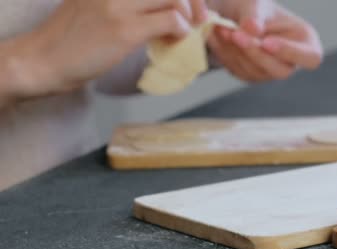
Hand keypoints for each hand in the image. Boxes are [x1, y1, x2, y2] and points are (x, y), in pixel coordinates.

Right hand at [2, 0, 206, 100]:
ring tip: (185, 32)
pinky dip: (181, 30)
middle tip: (197, 19)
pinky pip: (170, 20)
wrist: (42, 59)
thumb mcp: (97, 5)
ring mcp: (120, 3)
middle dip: (193, 0)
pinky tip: (174, 40)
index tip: (189, 6)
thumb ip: (128, 2)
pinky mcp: (125, 28)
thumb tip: (165, 11)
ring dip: (189, 16)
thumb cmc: (70, 38)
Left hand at [207, 0, 322, 82]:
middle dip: (255, 52)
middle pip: (280, 70)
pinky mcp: (252, 75)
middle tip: (235, 33)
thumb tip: (252, 29)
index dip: (289, 52)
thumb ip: (255, 15)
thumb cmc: (256, 7)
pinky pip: (239, 70)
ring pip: (255, 72)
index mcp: (306, 42)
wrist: (237, 12)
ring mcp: (271, 71)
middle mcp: (291, 62)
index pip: (310, 58)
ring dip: (235, 51)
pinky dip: (225, 53)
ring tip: (221, 28)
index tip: (267, 41)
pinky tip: (217, 35)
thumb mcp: (256, 3)